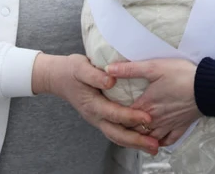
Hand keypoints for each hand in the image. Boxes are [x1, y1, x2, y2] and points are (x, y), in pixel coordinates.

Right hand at [32, 53, 159, 153]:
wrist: (59, 79)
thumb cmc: (71, 71)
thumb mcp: (80, 67)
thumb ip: (94, 74)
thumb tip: (111, 80)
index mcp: (92, 104)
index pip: (113, 114)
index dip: (131, 117)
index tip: (147, 118)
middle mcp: (95, 116)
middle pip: (116, 134)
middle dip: (136, 141)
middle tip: (154, 145)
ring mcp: (98, 120)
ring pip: (117, 137)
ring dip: (135, 143)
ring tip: (153, 147)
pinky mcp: (102, 119)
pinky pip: (117, 133)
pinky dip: (130, 139)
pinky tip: (143, 139)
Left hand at [107, 59, 201, 145]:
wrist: (207, 87)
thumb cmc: (182, 75)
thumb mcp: (154, 67)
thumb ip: (130, 69)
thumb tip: (109, 69)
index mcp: (146, 105)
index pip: (123, 116)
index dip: (115, 115)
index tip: (110, 111)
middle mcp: (155, 119)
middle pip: (134, 130)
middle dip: (126, 128)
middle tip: (120, 123)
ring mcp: (169, 124)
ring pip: (149, 138)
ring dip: (141, 137)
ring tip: (135, 133)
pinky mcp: (181, 126)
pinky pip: (168, 140)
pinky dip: (160, 142)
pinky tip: (157, 140)